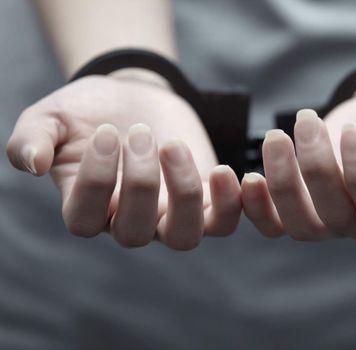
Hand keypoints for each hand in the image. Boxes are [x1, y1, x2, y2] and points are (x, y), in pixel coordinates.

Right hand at [6, 75, 241, 249]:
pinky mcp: (206, 200)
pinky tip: (222, 169)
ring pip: (183, 237)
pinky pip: (223, 222)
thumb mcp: (51, 117)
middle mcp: (127, 220)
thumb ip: (33, 138)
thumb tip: (32, 163)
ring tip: (171, 144)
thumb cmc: (88, 112)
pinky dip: (229, 203)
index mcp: (86, 207)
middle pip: (135, 233)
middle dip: (139, 181)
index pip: (83, 220)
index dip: (94, 181)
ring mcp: (169, 214)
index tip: (105, 133)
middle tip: (140, 131)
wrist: (133, 96)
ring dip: (184, 193)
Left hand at [241, 85, 355, 243]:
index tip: (350, 130)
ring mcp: (330, 222)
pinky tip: (247, 178)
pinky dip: (257, 208)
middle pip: (334, 215)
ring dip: (282, 183)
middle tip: (306, 118)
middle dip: (315, 166)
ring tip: (275, 137)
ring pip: (300, 225)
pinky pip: (274, 225)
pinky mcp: (301, 209)